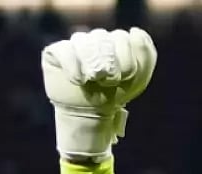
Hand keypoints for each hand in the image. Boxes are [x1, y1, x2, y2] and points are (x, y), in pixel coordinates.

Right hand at [41, 27, 156, 160]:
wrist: (92, 113)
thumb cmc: (115, 94)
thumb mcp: (138, 78)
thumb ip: (145, 54)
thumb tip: (135, 31)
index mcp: (117, 40)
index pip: (121, 38)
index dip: (126, 60)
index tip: (124, 79)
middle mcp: (96, 38)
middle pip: (102, 39)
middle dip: (109, 64)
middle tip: (108, 82)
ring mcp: (76, 44)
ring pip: (83, 42)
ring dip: (91, 65)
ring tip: (93, 81)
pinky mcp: (56, 52)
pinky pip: (64, 51)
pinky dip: (73, 67)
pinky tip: (78, 81)